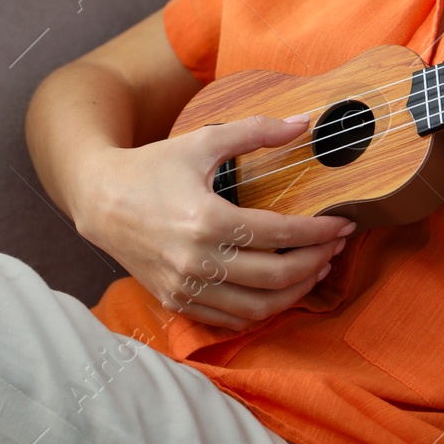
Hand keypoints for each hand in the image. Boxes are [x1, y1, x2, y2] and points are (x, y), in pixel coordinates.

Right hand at [71, 115, 355, 330]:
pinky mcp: (176, 301)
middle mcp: (196, 260)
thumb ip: (256, 131)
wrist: (100, 198)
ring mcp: (185, 286)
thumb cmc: (153, 167)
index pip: (280, 234)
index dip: (320, 231)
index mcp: (206, 219)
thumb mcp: (203, 141)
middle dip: (316, 262)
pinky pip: (232, 320)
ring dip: (297, 292)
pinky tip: (278, 290)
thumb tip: (304, 123)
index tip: (343, 223)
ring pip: (259, 307)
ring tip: (315, 269)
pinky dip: (262, 311)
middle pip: (276, 276)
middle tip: (336, 247)